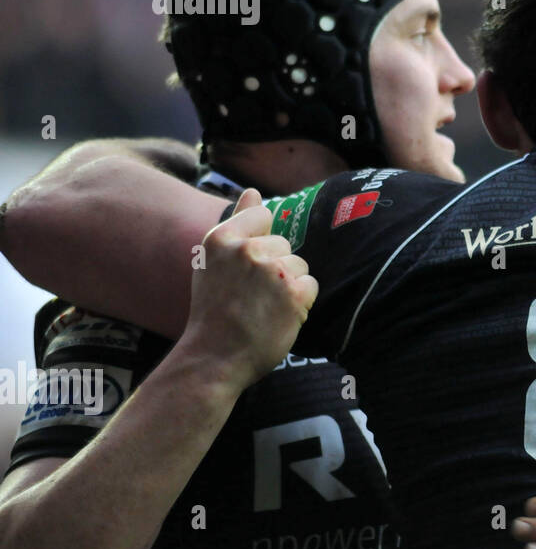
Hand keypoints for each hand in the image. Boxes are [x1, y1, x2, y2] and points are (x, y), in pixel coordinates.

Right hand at [180, 188, 317, 389]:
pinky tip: (277, 316)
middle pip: (284, 245)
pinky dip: (301, 303)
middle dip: (275, 268)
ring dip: (289, 286)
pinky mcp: (295, 293)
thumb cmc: (214, 310)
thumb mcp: (214, 261)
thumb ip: (239, 223)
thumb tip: (253, 190)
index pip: (264, 216)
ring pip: (300, 265)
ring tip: (263, 307)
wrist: (213, 358)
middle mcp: (247, 250)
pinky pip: (311, 286)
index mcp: (222, 238)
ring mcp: (272, 271)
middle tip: (250, 297)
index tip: (245, 268)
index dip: (260, 242)